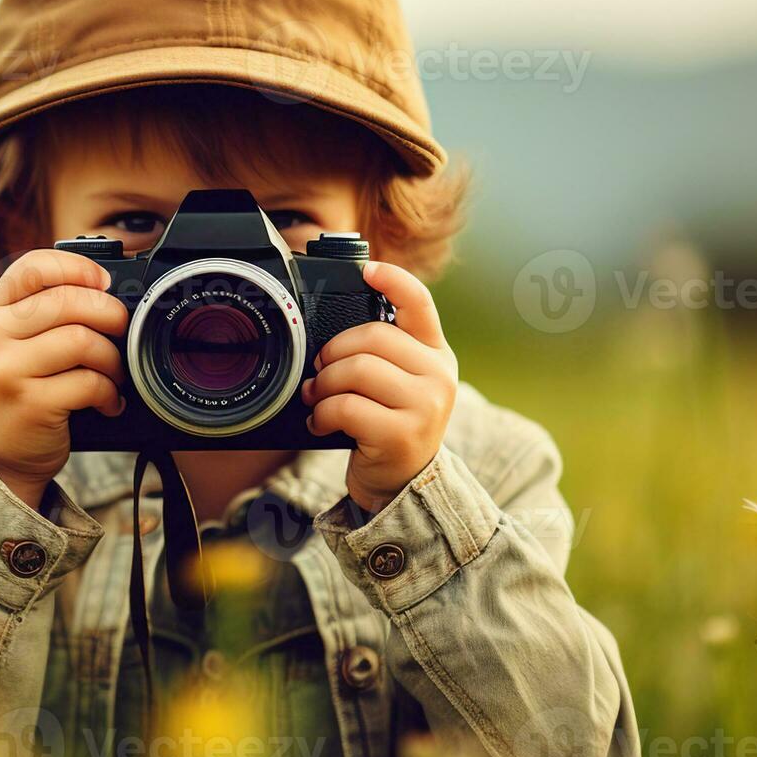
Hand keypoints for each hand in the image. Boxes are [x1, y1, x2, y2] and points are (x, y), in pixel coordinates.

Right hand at [0, 249, 127, 508]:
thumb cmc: (21, 388)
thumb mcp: (17, 342)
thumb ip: (48, 312)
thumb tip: (111, 291)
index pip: (32, 267)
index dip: (77, 267)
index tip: (104, 282)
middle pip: (67, 301)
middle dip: (110, 314)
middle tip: (122, 332)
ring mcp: (8, 369)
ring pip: (82, 340)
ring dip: (113, 359)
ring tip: (114, 374)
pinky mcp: (30, 403)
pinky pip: (88, 383)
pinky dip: (109, 393)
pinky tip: (108, 401)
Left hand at [300, 260, 457, 512]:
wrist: (402, 484)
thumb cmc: (388, 423)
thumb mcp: (396, 382)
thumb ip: (380, 351)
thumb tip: (328, 321)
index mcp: (435, 353)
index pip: (419, 303)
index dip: (393, 279)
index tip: (367, 271)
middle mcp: (438, 374)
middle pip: (370, 336)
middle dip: (331, 354)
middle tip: (319, 373)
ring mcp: (425, 405)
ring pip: (355, 370)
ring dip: (322, 385)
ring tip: (318, 399)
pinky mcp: (402, 434)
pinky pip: (345, 406)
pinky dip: (321, 414)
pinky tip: (322, 422)